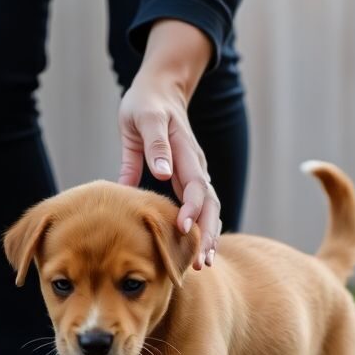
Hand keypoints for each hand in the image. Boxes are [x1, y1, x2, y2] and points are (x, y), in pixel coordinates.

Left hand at [117, 20, 219, 268]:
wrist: (161, 90)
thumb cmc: (146, 103)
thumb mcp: (145, 116)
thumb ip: (153, 145)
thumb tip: (161, 173)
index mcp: (185, 152)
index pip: (196, 186)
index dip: (192, 209)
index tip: (183, 229)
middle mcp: (195, 166)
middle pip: (210, 205)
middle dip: (207, 234)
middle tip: (200, 262)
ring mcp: (195, 174)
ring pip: (210, 210)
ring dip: (208, 236)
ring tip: (203, 264)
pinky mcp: (189, 180)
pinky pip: (200, 208)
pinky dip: (201, 230)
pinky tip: (196, 251)